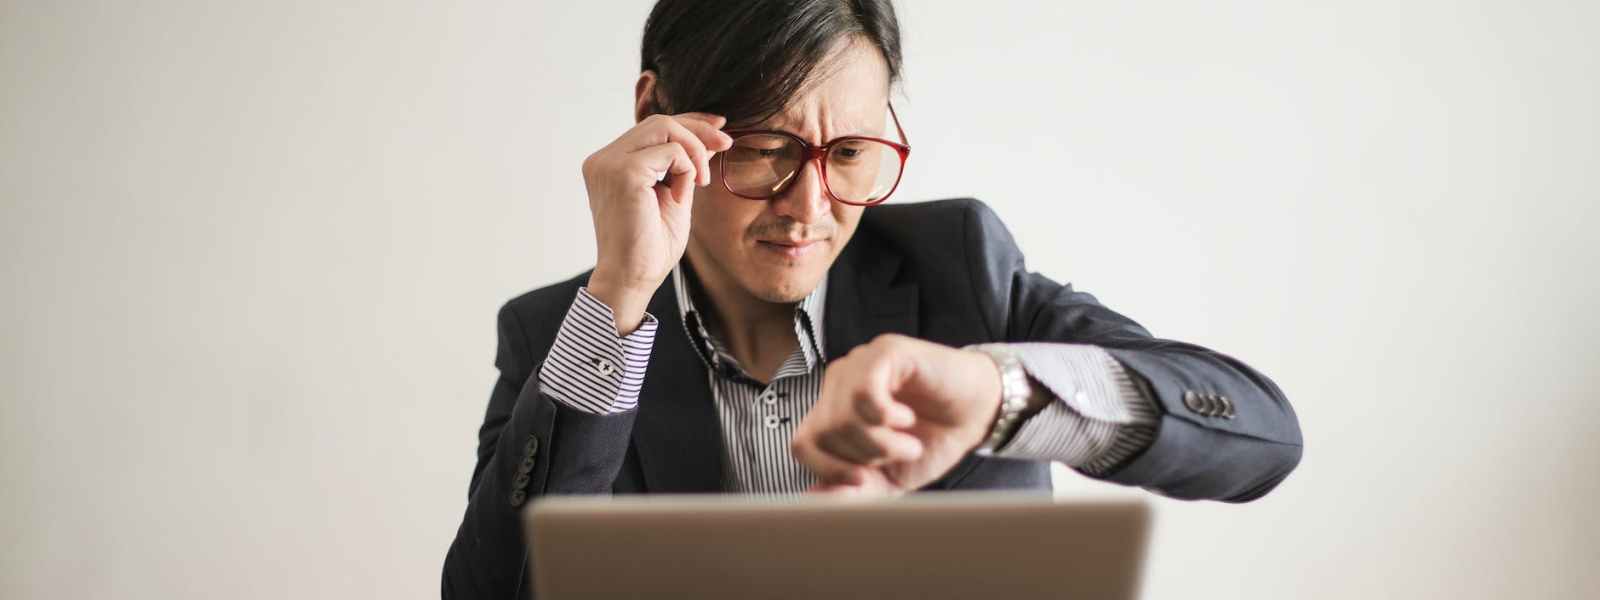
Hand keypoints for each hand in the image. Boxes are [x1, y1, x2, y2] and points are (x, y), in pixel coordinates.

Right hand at [580, 112, 733, 333]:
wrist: (633, 279)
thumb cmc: (650, 247)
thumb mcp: (674, 196)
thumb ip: (684, 166)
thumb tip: (709, 138)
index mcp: (610, 164)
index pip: (652, 128)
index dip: (689, 122)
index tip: (719, 128)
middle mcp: (603, 160)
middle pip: (659, 121)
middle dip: (698, 130)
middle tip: (727, 145)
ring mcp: (609, 164)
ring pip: (664, 127)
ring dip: (695, 150)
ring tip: (702, 182)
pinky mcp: (623, 172)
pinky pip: (670, 151)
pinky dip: (687, 169)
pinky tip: (683, 196)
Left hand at [790, 334, 1003, 494]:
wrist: (977, 414)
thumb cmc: (932, 440)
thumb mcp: (890, 479)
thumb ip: (853, 491)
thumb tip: (814, 499)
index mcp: (833, 411)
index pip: (803, 444)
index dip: (828, 470)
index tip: (864, 480)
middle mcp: (839, 384)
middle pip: (823, 433)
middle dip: (864, 457)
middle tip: (899, 454)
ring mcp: (859, 364)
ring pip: (842, 416)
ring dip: (881, 442)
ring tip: (910, 441)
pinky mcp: (884, 351)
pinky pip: (864, 392)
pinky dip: (887, 416)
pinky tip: (906, 418)